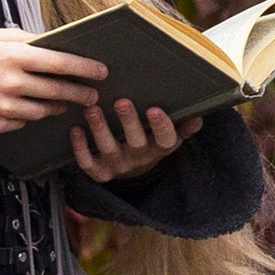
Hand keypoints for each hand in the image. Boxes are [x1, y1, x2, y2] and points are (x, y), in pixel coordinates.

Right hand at [0, 27, 106, 135]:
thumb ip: (21, 38)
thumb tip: (49, 40)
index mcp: (13, 56)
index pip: (60, 62)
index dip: (84, 67)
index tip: (101, 71)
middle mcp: (12, 83)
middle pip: (58, 90)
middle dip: (80, 93)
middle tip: (92, 95)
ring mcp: (4, 106)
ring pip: (43, 110)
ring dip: (57, 106)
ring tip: (63, 102)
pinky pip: (22, 122)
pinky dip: (27, 115)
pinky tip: (27, 108)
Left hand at [69, 95, 184, 185]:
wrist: (134, 172)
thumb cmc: (151, 143)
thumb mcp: (168, 138)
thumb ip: (182, 127)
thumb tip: (199, 118)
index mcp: (159, 148)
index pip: (165, 140)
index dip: (161, 127)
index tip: (155, 109)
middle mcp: (139, 159)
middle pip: (136, 143)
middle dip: (128, 122)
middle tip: (122, 102)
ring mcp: (118, 166)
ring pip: (108, 150)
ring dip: (100, 129)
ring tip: (92, 109)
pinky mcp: (100, 172)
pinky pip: (88, 164)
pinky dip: (80, 148)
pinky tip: (75, 129)